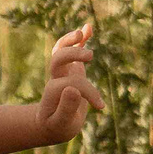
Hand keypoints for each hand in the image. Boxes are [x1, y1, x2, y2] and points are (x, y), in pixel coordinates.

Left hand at [35, 23, 105, 143]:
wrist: (52, 123)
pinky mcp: (71, 68)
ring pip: (61, 50)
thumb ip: (66, 108)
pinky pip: (72, 49)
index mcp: (53, 91)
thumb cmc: (57, 126)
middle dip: (73, 54)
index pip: (72, 83)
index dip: (88, 92)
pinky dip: (79, 39)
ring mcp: (63, 71)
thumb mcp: (61, 124)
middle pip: (58, 58)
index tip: (100, 107)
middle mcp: (56, 78)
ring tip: (82, 32)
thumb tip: (73, 89)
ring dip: (71, 40)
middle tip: (90, 56)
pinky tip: (88, 27)